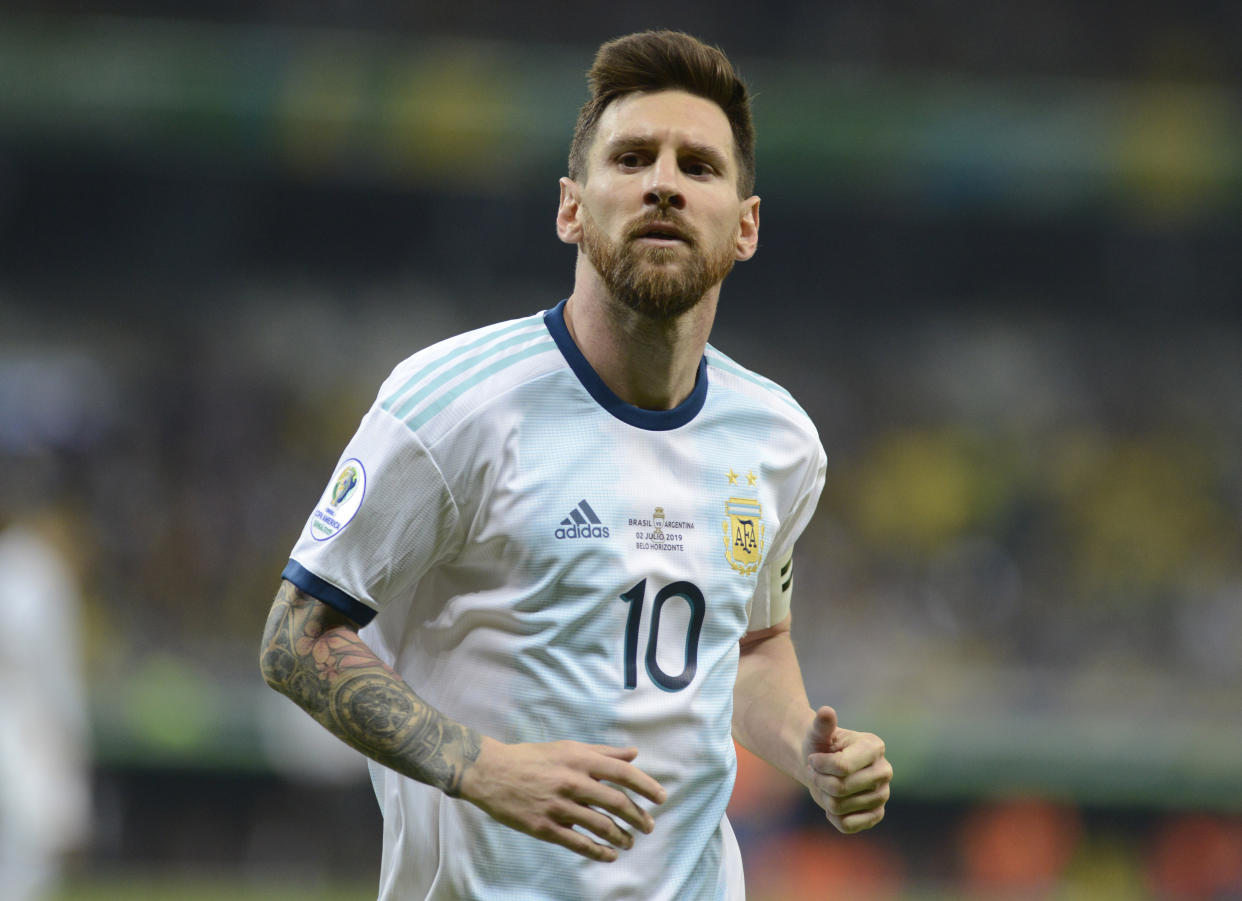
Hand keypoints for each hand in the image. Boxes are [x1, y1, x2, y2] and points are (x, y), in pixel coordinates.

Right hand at [459, 737, 667, 861]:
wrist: (490, 772)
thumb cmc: (531, 757)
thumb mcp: (567, 748)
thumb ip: (601, 753)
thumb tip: (633, 754)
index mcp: (579, 759)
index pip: (622, 773)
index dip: (646, 786)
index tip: (661, 798)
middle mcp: (572, 782)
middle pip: (616, 802)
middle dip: (638, 816)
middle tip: (649, 825)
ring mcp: (558, 806)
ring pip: (600, 825)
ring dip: (621, 836)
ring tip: (630, 842)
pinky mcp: (544, 827)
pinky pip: (578, 843)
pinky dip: (598, 851)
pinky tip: (609, 855)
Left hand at [802, 706, 891, 832]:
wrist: (822, 765)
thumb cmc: (820, 746)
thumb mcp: (817, 733)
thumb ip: (821, 724)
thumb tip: (826, 711)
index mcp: (874, 747)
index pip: (842, 767)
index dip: (820, 766)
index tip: (813, 760)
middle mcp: (884, 771)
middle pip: (840, 788)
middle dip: (819, 781)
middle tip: (816, 773)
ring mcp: (883, 794)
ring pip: (841, 807)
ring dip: (824, 796)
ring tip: (825, 784)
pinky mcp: (877, 814)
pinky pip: (848, 825)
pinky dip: (833, 816)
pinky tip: (833, 804)